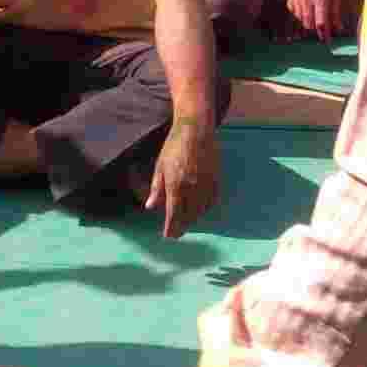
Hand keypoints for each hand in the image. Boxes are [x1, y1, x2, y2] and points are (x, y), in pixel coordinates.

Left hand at [145, 123, 220, 240]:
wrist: (196, 129)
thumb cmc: (174, 146)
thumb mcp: (160, 167)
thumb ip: (157, 189)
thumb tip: (149, 207)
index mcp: (176, 185)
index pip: (174, 214)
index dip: (171, 228)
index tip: (168, 236)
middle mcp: (192, 188)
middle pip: (188, 216)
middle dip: (182, 226)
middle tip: (176, 233)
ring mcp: (206, 184)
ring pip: (201, 211)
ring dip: (194, 219)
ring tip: (186, 222)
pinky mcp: (216, 179)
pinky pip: (212, 201)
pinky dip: (205, 209)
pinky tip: (200, 210)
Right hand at [286, 0, 349, 38]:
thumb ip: (335, 11)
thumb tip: (338, 27)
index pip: (321, 22)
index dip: (324, 33)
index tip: (328, 40)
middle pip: (310, 23)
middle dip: (317, 30)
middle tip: (323, 32)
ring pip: (301, 19)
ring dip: (309, 23)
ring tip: (316, 21)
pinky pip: (294, 12)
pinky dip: (300, 15)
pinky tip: (307, 12)